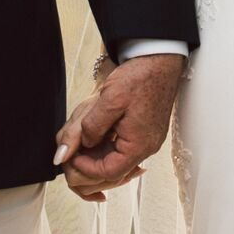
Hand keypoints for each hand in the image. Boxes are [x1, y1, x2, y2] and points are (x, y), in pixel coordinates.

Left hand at [53, 53, 184, 200]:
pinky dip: (106, 143)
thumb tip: (80, 146)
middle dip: (90, 161)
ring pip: (116, 158)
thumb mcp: (110, 99)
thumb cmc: (141, 77)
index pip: (110, 172)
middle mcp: (146, 146)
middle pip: (113, 169)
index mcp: (140, 144)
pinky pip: (123, 147)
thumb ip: (92, 127)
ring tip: (82, 137)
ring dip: (96, 152)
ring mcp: (146, 140)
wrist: (160, 60)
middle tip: (74, 149)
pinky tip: (96, 132)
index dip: (87, 168)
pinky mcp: (144, 131)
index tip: (73, 157)